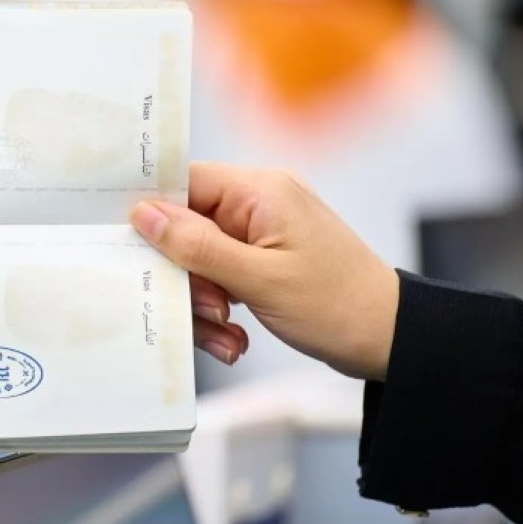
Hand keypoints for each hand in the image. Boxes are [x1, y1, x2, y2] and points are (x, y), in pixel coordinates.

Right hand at [130, 163, 398, 379]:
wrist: (390, 339)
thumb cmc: (338, 305)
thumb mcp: (259, 279)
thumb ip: (197, 245)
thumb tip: (145, 214)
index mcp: (260, 192)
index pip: (184, 183)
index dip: (153, 214)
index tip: (132, 247)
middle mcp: (258, 205)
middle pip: (187, 229)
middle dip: (188, 277)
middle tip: (211, 310)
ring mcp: (261, 235)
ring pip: (200, 262)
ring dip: (204, 304)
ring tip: (228, 335)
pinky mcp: (263, 263)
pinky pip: (220, 279)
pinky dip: (220, 312)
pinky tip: (235, 337)